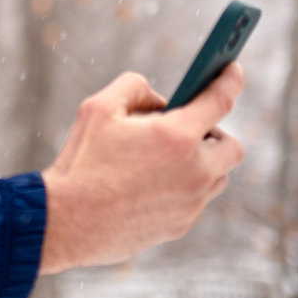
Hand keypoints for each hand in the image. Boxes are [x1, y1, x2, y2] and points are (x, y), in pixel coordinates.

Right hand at [38, 63, 245, 274]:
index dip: (230, 80)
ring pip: (218, 177)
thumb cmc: (80, 162)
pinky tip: (151, 184)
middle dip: (214, 133)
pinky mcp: (181, 226)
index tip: (232, 71)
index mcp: (176, 136)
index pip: (220, 100)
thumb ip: (134, 87)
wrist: (65, 223)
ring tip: (166, 158)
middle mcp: (194, 171)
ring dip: (202, 163)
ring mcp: (190, 203)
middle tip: (188, 129)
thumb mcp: (98, 108)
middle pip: (231, 147)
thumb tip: (160, 99)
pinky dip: (183, 188)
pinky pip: (196, 201)